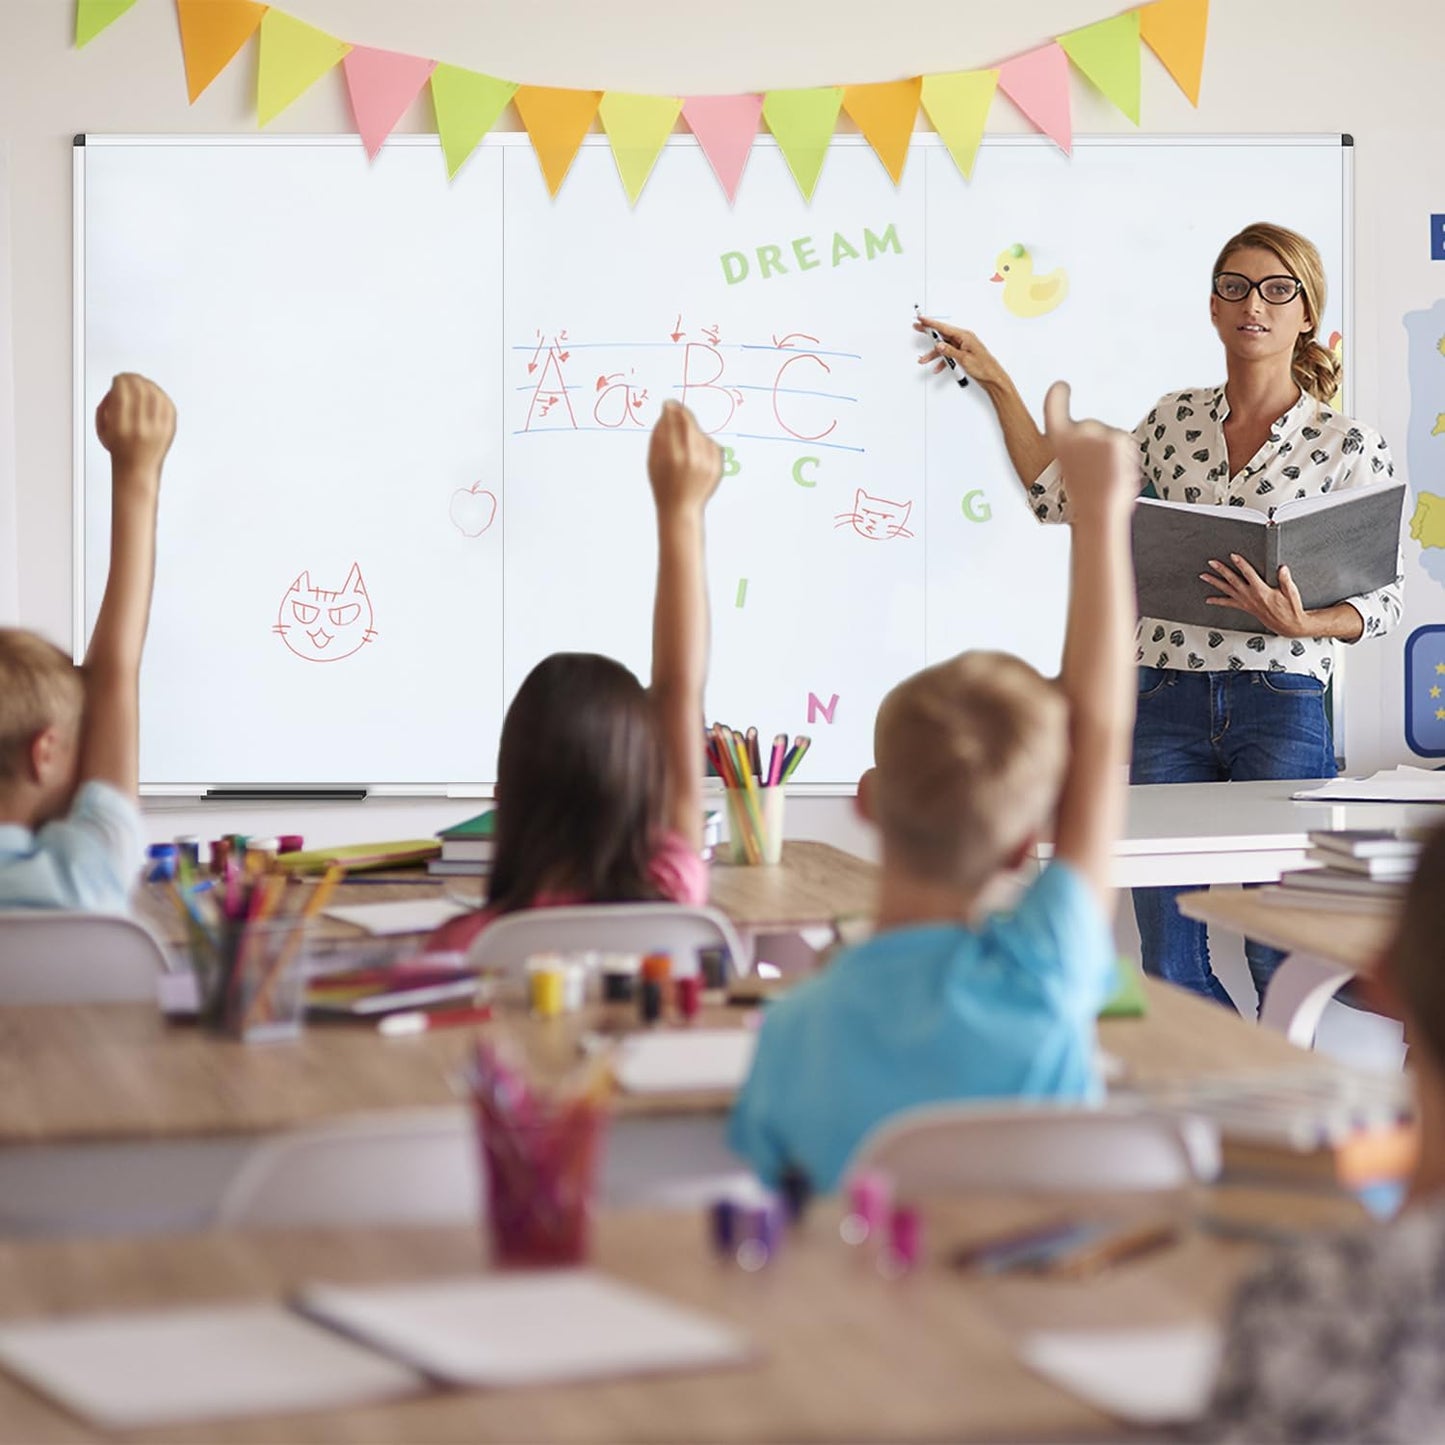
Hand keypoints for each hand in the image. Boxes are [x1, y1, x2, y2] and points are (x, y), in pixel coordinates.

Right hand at [95, 373, 175, 487]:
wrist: (138, 469)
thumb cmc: (120, 449)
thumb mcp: (102, 428)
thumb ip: (105, 406)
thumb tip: (115, 388)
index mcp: (121, 426)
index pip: (122, 394)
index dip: (120, 380)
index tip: (118, 378)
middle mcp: (140, 427)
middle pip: (139, 391)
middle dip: (132, 379)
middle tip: (129, 377)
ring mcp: (158, 428)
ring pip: (155, 395)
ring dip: (146, 383)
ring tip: (140, 381)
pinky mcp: (169, 429)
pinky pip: (168, 404)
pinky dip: (160, 394)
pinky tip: (155, 390)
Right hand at [647, 400, 721, 514]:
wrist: (681, 508)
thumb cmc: (663, 484)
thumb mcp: (653, 461)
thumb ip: (658, 435)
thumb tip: (666, 412)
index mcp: (673, 456)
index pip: (673, 422)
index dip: (671, 409)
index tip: (668, 403)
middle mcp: (692, 457)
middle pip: (690, 423)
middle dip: (683, 414)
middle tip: (677, 409)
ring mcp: (707, 462)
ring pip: (700, 433)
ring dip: (691, 432)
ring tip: (683, 448)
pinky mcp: (717, 465)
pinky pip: (710, 444)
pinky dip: (702, 444)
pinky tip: (694, 458)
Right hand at [913, 316, 1006, 386]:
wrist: (992, 378)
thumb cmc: (984, 367)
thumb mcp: (964, 358)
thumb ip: (950, 351)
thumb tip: (939, 345)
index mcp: (965, 336)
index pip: (944, 328)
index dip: (931, 323)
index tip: (922, 318)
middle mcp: (963, 340)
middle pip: (942, 335)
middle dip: (929, 334)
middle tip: (918, 327)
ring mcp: (962, 347)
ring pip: (944, 348)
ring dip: (934, 354)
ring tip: (924, 359)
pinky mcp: (962, 355)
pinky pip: (949, 356)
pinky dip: (942, 361)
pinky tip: (937, 367)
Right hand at [1041, 381, 1137, 520]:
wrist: (1098, 512)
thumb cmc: (1081, 500)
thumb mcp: (1065, 470)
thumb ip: (1073, 451)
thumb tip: (1085, 448)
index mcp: (1058, 439)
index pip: (1054, 403)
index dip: (1059, 394)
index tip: (1061, 387)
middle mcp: (1077, 430)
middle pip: (1090, 427)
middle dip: (1095, 445)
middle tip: (1092, 471)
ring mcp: (1100, 432)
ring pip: (1109, 437)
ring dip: (1110, 454)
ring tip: (1103, 476)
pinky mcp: (1119, 438)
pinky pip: (1124, 443)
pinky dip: (1124, 457)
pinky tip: (1116, 472)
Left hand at [1201, 557, 1311, 635]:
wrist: (1288, 624)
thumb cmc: (1290, 608)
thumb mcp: (1291, 592)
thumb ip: (1285, 579)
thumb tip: (1282, 568)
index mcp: (1261, 591)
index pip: (1248, 573)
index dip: (1240, 564)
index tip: (1233, 556)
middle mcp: (1250, 596)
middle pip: (1232, 580)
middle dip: (1221, 570)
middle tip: (1212, 563)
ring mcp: (1245, 602)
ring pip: (1226, 590)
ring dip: (1214, 582)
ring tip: (1204, 576)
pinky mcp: (1244, 607)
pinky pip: (1228, 604)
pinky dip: (1218, 601)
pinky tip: (1209, 600)